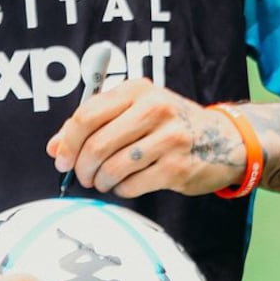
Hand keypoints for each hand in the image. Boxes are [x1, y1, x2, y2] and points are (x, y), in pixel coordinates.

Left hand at [47, 78, 246, 197]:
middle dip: (82, 167)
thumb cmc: (168, 124)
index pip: (87, 114)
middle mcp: (153, 109)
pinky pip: (132, 185)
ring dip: (101, 181)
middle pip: (97, 144)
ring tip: (103, 181)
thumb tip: (55, 147)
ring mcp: (168, 138)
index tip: (61, 159)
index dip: (67, 141)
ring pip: (113, 168)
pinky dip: (121, 190)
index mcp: (137, 90)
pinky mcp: (177, 167)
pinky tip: (126, 184)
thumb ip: (94, 124)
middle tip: (83, 176)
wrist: (224, 139)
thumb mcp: (134, 110)